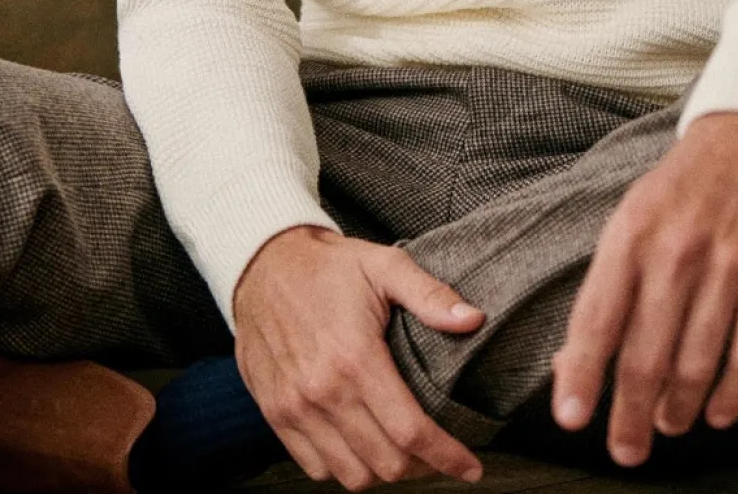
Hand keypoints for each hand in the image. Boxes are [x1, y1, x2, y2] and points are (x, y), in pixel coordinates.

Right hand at [233, 224, 486, 488]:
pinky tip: (363, 445)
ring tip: (404, 451)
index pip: (410, 431)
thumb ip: (429, 295)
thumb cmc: (329, 266)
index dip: (447, 456)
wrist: (263, 265)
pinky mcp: (275, 414)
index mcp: (355, 357)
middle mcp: (323, 392)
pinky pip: (316, 467)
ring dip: (384, 471)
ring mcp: (295, 408)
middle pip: (385, 463)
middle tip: (440, 452)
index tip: (471, 467)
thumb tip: (473, 319)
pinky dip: (345, 467)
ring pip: (351, 475)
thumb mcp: (384, 265)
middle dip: (423, 467)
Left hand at [550, 112, 737, 467]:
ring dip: (679, 409)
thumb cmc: (681, 189)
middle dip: (631, 414)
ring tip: (669, 426)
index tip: (571, 419)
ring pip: (697, 361)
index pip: (598, 318)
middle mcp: (675, 249)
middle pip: (646, 354)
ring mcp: (727, 262)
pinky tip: (718, 414)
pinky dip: (733, 394)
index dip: (582, 374)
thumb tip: (571, 365)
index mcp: (630, 234)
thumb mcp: (631, 220)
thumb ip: (607, 289)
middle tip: (625, 451)